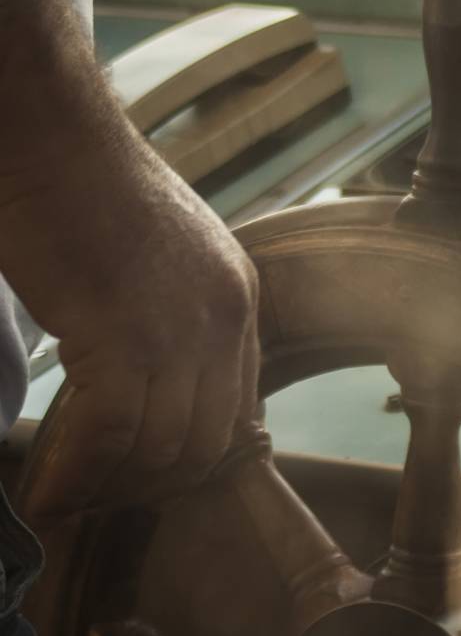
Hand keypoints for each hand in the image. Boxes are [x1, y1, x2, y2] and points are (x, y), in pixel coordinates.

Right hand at [4, 121, 259, 527]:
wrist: (49, 134)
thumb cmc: (83, 186)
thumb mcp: (160, 255)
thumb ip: (170, 312)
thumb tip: (141, 376)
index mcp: (239, 298)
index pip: (235, 404)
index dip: (187, 453)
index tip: (141, 478)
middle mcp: (226, 318)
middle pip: (206, 439)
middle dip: (151, 483)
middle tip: (98, 500)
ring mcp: (181, 330)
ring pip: (160, 447)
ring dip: (110, 486)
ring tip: (65, 499)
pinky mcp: (125, 336)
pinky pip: (110, 436)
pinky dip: (77, 475)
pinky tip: (46, 493)